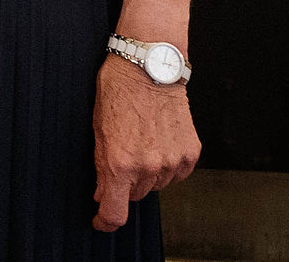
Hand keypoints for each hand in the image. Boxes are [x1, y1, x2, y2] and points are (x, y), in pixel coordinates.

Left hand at [92, 55, 200, 230]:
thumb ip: (102, 165)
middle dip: (125, 183)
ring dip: (147, 173)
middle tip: (122, 155)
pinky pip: (177, 173)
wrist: (149, 66)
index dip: (105, 221)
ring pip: (156, 185)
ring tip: (142, 140)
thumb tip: (103, 192)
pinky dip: (167, 164)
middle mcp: (148, 166)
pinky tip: (159, 141)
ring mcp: (172, 161)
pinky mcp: (190, 153)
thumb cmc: (118, 90)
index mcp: (120, 163)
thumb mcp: (98, 128)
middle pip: (135, 196)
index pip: (115, 212)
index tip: (100, 221)